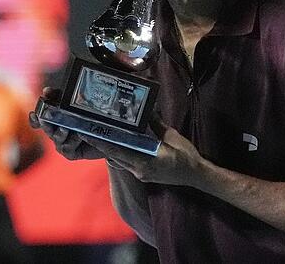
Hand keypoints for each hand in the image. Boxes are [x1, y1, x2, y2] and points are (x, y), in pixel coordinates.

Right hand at [28, 87, 104, 160]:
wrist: (108, 134)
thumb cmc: (91, 115)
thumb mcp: (75, 101)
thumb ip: (60, 96)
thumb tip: (46, 91)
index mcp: (53, 119)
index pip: (37, 120)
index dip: (34, 119)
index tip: (34, 114)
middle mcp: (55, 132)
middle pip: (46, 129)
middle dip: (45, 124)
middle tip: (46, 119)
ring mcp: (62, 143)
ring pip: (56, 138)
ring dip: (60, 133)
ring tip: (68, 127)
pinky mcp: (71, 152)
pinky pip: (66, 148)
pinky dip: (72, 141)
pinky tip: (80, 135)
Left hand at [81, 118, 205, 187]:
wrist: (197, 175)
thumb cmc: (186, 156)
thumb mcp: (171, 136)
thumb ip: (156, 124)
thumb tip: (146, 110)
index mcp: (144, 162)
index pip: (117, 151)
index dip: (101, 143)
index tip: (87, 134)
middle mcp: (138, 170)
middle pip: (114, 156)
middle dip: (101, 144)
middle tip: (88, 131)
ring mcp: (140, 174)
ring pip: (119, 160)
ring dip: (110, 149)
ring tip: (99, 135)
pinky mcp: (143, 174)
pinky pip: (127, 163)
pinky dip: (120, 153)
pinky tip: (117, 143)